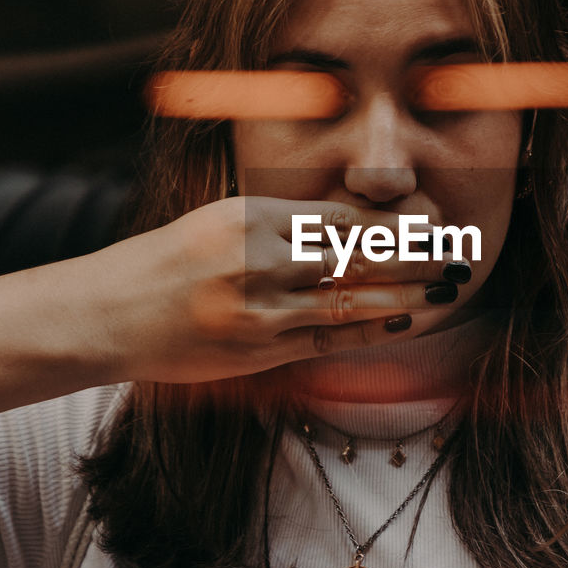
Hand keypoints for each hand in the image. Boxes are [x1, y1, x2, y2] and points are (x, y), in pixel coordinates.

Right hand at [92, 196, 470, 384]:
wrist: (108, 314)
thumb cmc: (166, 263)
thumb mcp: (220, 222)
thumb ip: (279, 224)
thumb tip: (346, 228)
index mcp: (250, 217)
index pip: (338, 218)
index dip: (391, 222)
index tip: (430, 220)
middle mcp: (259, 259)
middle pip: (354, 255)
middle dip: (414, 254)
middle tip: (459, 250)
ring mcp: (260, 309)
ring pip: (350, 299)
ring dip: (405, 293)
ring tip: (445, 287)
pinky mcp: (257, 351)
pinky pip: (326, 339)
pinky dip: (367, 330)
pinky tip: (401, 322)